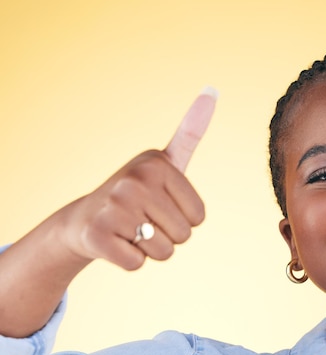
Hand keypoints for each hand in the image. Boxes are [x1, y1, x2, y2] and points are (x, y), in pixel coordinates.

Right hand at [58, 89, 216, 269]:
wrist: (83, 220)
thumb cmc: (136, 194)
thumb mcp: (164, 163)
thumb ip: (190, 134)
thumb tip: (212, 90)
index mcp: (157, 165)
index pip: (199, 217)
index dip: (183, 220)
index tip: (159, 205)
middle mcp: (135, 181)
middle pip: (183, 235)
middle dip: (166, 236)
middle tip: (142, 221)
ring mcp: (114, 207)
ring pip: (163, 252)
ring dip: (149, 250)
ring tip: (129, 230)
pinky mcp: (98, 235)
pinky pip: (137, 264)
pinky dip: (130, 260)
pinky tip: (115, 242)